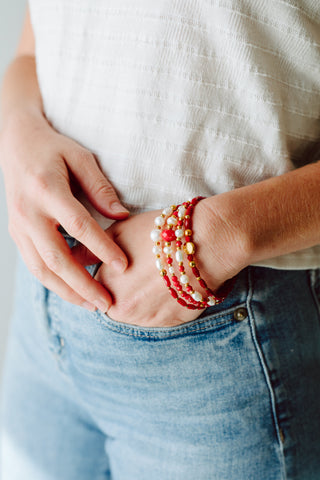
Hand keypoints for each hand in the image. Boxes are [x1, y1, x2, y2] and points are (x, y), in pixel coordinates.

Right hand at [0, 109, 128, 311]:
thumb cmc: (53, 149)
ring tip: (92, 305)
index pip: (78, 226)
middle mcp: (28, 213)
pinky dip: (54, 281)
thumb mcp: (80, 158)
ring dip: (67, 291)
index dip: (102, 248)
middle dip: (82, 285)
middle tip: (107, 303)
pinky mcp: (16, 234)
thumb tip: (122, 216)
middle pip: (56, 258)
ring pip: (41, 269)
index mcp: (46, 189)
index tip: (123, 266)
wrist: (15, 144)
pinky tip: (74, 290)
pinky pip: (34, 264)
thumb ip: (100, 187)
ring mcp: (18, 226)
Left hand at [80, 201, 242, 326]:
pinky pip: (159, 318)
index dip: (111, 274)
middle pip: (115, 303)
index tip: (123, 265)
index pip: (96, 287)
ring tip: (158, 277)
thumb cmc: (161, 233)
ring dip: (143, 300)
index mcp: (106, 286)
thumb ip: (90, 249)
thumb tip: (72, 257)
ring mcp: (148, 320)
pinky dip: (162, 305)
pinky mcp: (171, 324)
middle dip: (124, 290)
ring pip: (137, 313)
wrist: (206, 243)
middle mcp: (123, 309)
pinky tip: (171, 285)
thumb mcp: (118, 232)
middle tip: (143, 271)